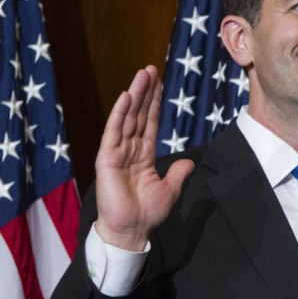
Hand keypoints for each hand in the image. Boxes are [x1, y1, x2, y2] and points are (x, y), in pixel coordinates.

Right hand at [94, 66, 194, 250]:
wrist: (132, 229)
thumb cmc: (147, 212)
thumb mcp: (170, 189)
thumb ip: (179, 172)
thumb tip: (189, 161)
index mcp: (144, 155)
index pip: (151, 122)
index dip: (155, 103)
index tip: (160, 83)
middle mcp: (130, 149)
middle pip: (139, 114)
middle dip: (146, 92)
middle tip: (151, 69)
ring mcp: (117, 152)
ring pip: (128, 117)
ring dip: (135, 95)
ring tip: (142, 74)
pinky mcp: (107, 158)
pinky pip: (114, 131)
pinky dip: (120, 113)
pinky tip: (127, 96)